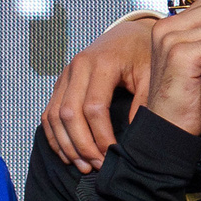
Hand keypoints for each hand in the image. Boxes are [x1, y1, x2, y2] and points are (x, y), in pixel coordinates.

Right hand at [43, 16, 160, 171]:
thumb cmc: (143, 55)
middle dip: (82, 145)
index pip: (94, 107)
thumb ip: (144, 103)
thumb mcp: (151, 75)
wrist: (129, 33)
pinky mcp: (60, 83)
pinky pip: (49, 113)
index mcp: (102, 63)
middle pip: (70, 114)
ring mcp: (65, 74)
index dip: (101, 136)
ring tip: (83, 166)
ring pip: (55, 116)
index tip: (113, 155)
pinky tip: (68, 154)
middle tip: (97, 167)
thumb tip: (135, 139)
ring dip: (66, 145)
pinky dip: (55, 136)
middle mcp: (77, 67)